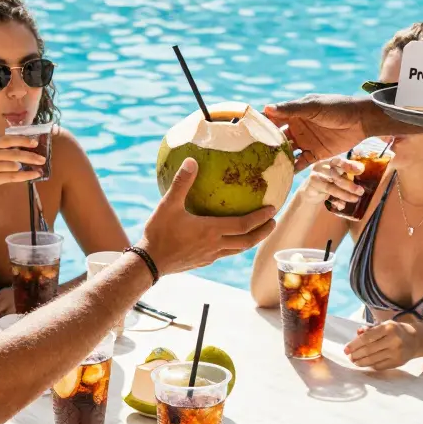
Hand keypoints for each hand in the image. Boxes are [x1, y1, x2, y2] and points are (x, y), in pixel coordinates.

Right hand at [0, 135, 45, 205]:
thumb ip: (1, 152)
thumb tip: (23, 150)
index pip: (8, 139)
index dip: (23, 140)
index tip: (35, 142)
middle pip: (14, 152)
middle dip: (30, 155)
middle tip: (43, 158)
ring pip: (14, 165)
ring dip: (29, 167)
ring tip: (39, 168)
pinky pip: (12, 176)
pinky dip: (25, 175)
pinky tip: (34, 175)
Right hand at [139, 158, 276, 275]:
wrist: (149, 263)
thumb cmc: (159, 233)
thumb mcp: (168, 205)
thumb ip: (182, 183)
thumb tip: (192, 160)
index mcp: (211, 231)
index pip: (244, 225)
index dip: (260, 218)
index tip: (273, 209)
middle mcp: (215, 245)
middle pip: (247, 241)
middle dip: (263, 231)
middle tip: (273, 221)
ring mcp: (209, 256)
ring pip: (237, 250)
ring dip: (251, 240)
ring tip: (258, 231)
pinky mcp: (202, 262)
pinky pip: (224, 254)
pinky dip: (234, 247)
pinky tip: (229, 240)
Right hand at [264, 95, 422, 170]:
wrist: (362, 121)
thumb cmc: (337, 108)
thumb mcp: (313, 107)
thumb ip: (290, 109)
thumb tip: (266, 108)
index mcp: (294, 112)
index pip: (273, 118)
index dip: (260, 125)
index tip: (243, 133)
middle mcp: (297, 127)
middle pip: (277, 137)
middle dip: (265, 145)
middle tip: (249, 156)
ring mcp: (306, 141)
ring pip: (287, 152)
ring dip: (277, 159)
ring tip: (262, 169)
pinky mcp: (316, 154)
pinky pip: (301, 163)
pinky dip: (292, 169)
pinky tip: (282, 176)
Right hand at [300, 157, 365, 209]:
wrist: (310, 192)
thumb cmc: (327, 183)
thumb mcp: (336, 178)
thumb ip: (347, 176)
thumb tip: (363, 177)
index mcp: (330, 161)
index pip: (340, 161)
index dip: (350, 164)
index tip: (361, 169)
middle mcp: (322, 165)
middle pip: (336, 173)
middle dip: (349, 183)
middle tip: (361, 191)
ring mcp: (316, 174)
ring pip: (332, 183)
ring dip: (345, 193)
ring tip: (355, 199)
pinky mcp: (313, 184)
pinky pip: (327, 191)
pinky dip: (336, 198)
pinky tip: (342, 204)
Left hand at [344, 320, 422, 370]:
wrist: (416, 340)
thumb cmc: (396, 330)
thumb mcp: (384, 325)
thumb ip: (370, 329)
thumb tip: (357, 333)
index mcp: (389, 328)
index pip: (367, 337)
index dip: (354, 344)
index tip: (346, 349)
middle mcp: (393, 340)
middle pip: (369, 350)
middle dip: (356, 354)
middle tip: (349, 356)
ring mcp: (396, 353)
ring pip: (373, 360)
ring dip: (361, 362)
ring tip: (354, 361)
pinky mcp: (398, 362)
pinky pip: (380, 366)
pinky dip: (370, 365)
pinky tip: (365, 364)